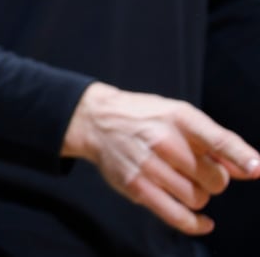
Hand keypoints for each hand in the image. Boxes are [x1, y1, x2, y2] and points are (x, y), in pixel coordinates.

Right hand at [62, 82, 259, 234]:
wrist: (96, 120)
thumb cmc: (145, 118)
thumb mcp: (180, 116)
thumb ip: (215, 142)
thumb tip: (250, 169)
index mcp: (179, 117)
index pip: (217, 139)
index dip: (240, 156)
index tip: (257, 169)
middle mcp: (163, 140)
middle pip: (215, 178)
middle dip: (214, 178)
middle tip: (197, 168)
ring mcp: (149, 165)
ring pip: (199, 198)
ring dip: (199, 194)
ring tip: (182, 180)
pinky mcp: (137, 187)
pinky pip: (178, 216)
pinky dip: (196, 223)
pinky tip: (203, 221)